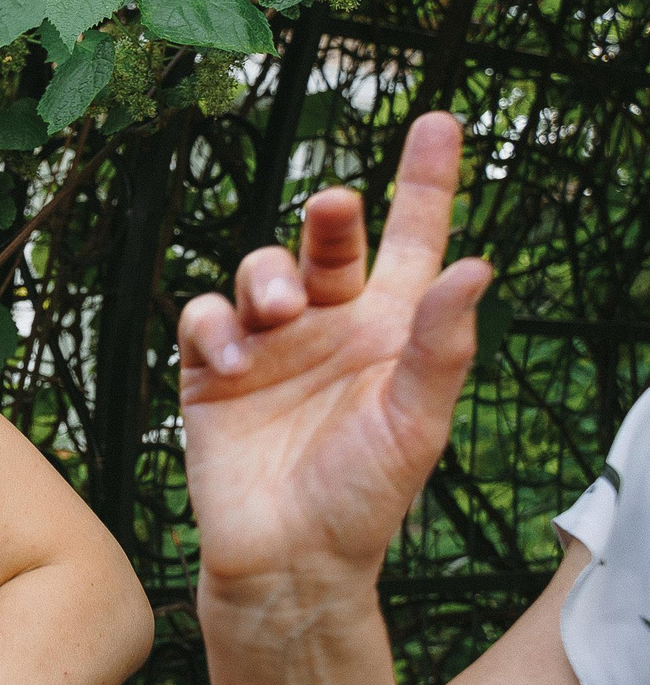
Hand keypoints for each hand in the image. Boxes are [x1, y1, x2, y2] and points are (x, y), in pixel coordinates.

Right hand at [177, 111, 492, 596]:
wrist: (284, 560)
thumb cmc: (363, 500)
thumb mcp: (417, 425)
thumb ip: (442, 347)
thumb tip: (478, 268)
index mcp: (393, 332)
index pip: (414, 242)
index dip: (426, 183)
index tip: (440, 123)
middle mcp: (331, 327)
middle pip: (328, 243)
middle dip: (328, 218)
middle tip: (334, 207)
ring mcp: (270, 346)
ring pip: (261, 271)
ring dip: (268, 277)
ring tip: (278, 312)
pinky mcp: (212, 372)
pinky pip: (206, 318)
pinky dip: (216, 328)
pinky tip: (233, 363)